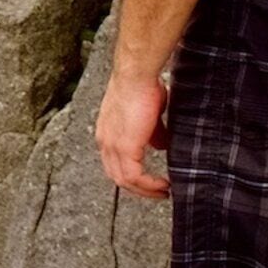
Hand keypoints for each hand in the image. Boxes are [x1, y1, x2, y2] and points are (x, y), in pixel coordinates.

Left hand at [97, 73, 170, 200]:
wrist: (137, 75)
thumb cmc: (143, 87)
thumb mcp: (149, 114)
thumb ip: (153, 132)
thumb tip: (161, 146)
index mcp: (107, 132)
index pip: (114, 161)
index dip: (131, 174)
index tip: (149, 180)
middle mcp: (105, 141)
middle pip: (116, 175)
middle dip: (138, 188)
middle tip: (157, 192)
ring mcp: (112, 145)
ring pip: (123, 180)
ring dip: (144, 190)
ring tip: (162, 192)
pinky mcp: (124, 147)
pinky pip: (133, 177)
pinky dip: (148, 185)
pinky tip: (163, 185)